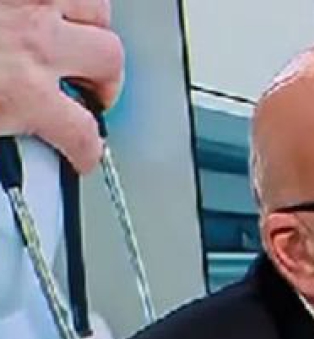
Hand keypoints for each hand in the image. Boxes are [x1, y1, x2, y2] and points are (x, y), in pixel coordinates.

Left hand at [0, 0, 124, 171]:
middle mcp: (36, 43)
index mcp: (18, 92)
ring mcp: (33, 2)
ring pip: (98, 13)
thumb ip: (7, 126)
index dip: (87, 151)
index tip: (84, 154)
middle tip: (88, 91)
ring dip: (91, 29)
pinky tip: (53, 12)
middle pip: (108, 62)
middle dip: (103, 79)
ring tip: (74, 40)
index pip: (81, 136)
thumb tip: (13, 146)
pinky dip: (70, 2)